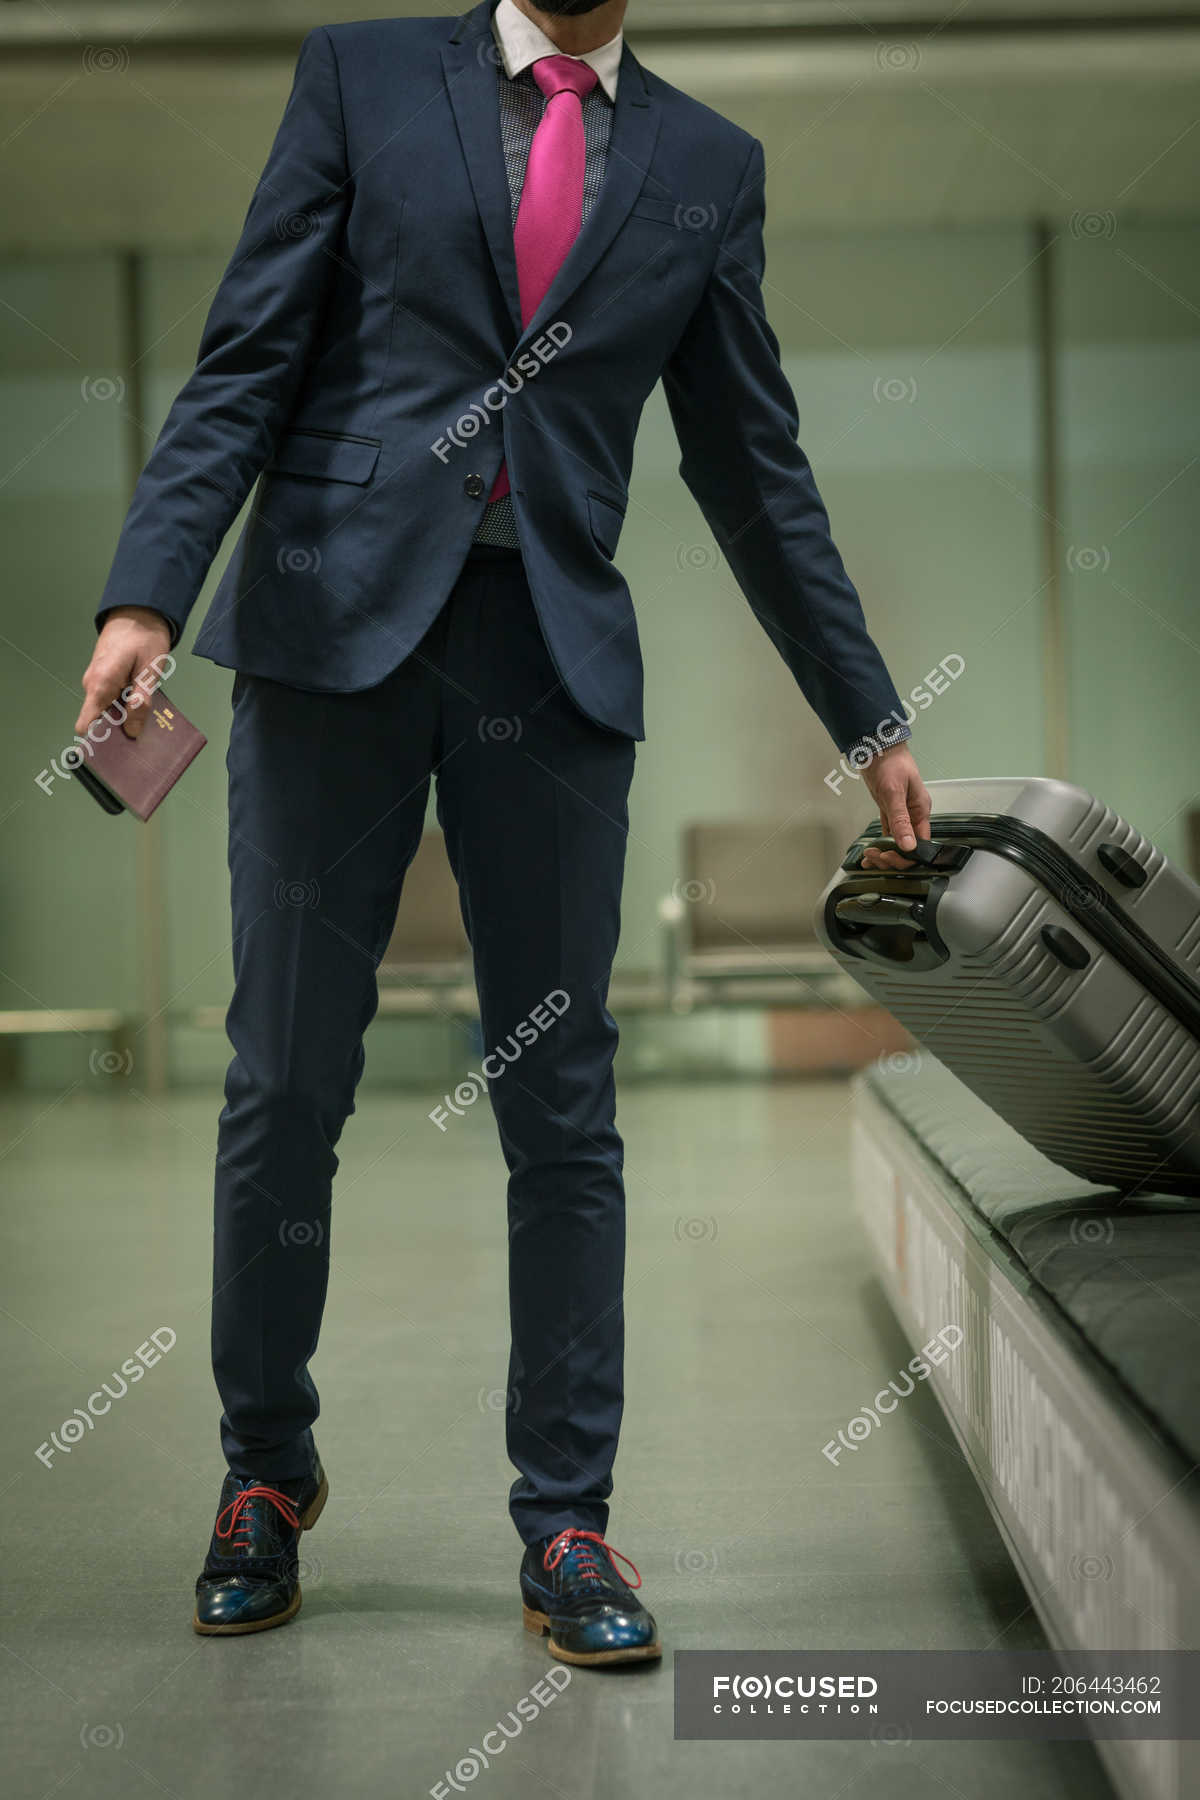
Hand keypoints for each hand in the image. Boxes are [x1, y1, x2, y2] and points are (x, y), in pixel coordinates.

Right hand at [76, 607, 172, 740]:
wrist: (138, 609)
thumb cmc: (145, 637)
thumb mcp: (150, 671)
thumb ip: (141, 702)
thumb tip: (132, 732)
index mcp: (100, 684)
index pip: (86, 724)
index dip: (98, 742)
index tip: (116, 755)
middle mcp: (92, 684)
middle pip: (98, 721)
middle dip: (117, 733)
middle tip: (141, 744)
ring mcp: (96, 680)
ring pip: (106, 710)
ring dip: (123, 719)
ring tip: (147, 728)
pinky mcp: (104, 676)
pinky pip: (110, 698)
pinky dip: (124, 705)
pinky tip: (142, 709)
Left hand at [859, 744, 931, 870]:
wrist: (876, 747)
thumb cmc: (890, 763)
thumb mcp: (894, 792)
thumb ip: (901, 820)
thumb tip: (909, 845)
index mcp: (921, 810)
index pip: (920, 843)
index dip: (907, 855)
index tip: (891, 858)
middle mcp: (913, 815)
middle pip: (908, 846)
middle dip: (893, 857)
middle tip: (876, 858)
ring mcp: (901, 814)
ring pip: (897, 842)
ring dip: (884, 853)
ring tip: (869, 857)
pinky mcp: (889, 811)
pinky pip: (887, 833)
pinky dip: (880, 844)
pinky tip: (870, 852)